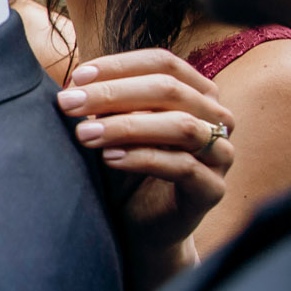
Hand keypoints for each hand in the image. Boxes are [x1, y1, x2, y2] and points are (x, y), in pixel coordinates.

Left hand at [55, 50, 235, 281]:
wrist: (141, 227)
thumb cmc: (127, 169)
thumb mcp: (115, 127)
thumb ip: (106, 103)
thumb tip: (75, 82)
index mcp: (196, 93)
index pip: (163, 63)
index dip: (119, 66)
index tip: (77, 77)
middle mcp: (216, 118)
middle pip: (169, 89)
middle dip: (112, 93)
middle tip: (68, 103)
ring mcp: (221, 154)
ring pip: (181, 126)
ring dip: (127, 126)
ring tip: (84, 134)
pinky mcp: (213, 189)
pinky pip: (183, 167)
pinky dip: (142, 158)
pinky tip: (109, 159)